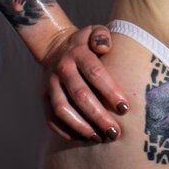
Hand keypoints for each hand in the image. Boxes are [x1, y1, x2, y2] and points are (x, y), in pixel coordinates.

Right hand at [41, 24, 128, 141]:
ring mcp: (50, 84)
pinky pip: (51, 118)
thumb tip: (104, 47)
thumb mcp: (94, 30)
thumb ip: (101, 36)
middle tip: (115, 132)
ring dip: (81, 126)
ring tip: (99, 138)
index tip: (125, 108)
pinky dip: (65, 131)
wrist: (54, 46)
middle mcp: (62, 69)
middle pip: (80, 95)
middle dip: (98, 116)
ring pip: (62, 109)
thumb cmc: (85, 43)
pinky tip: (83, 138)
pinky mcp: (43, 97)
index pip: (95, 73)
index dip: (110, 91)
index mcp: (78, 53)